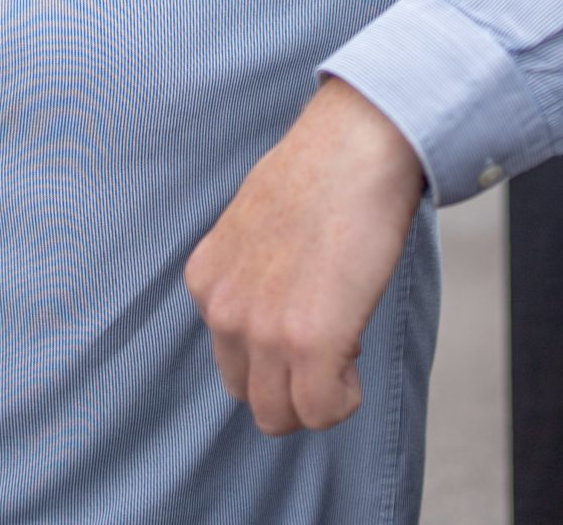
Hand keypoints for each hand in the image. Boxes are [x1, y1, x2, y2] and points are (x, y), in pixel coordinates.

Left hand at [184, 77, 426, 435]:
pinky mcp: (309, 341)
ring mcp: (262, 329)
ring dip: (319, 395)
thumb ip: (251, 274)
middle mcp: (221, 310)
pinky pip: (323, 411)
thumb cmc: (319, 175)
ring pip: (281, 415)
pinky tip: (357, 353)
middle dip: (292, 385)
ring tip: (345, 345)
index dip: (276, 350)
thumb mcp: (255, 226)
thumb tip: (276, 301)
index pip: (229, 357)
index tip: (309, 315)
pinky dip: (346, 398)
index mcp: (205, 281)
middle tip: (331, 342)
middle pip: (249, 396)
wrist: (355, 146)